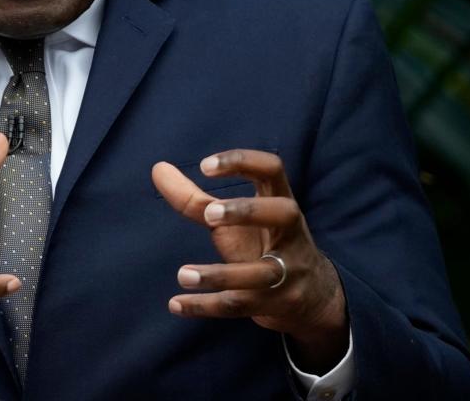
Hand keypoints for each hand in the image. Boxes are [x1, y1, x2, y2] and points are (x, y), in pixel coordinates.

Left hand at [151, 150, 347, 372]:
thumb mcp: (234, 220)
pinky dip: (206, 306)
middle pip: (283, 213)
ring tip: (182, 274)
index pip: (272, 169)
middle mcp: (292, 232)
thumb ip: (196, 198)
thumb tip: (157, 168)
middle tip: (209, 216)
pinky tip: (176, 304)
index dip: (242, 162)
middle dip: (247, 212)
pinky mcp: (279, 303)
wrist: (312, 296)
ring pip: (259, 273)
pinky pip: (241, 305)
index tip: (205, 166)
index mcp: (280, 201)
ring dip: (218, 275)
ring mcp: (289, 270)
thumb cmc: (264, 243)